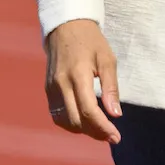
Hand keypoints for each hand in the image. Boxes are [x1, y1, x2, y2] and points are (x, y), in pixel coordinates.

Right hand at [45, 18, 121, 142]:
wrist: (66, 27)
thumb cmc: (91, 42)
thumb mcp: (108, 60)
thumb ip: (111, 88)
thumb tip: (116, 114)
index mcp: (77, 75)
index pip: (88, 110)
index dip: (103, 127)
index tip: (116, 137)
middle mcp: (61, 84)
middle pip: (76, 120)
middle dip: (95, 132)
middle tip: (112, 135)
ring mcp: (51, 88)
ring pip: (65, 121)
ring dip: (84, 130)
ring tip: (101, 129)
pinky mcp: (48, 90)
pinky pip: (57, 115)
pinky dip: (72, 123)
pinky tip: (86, 121)